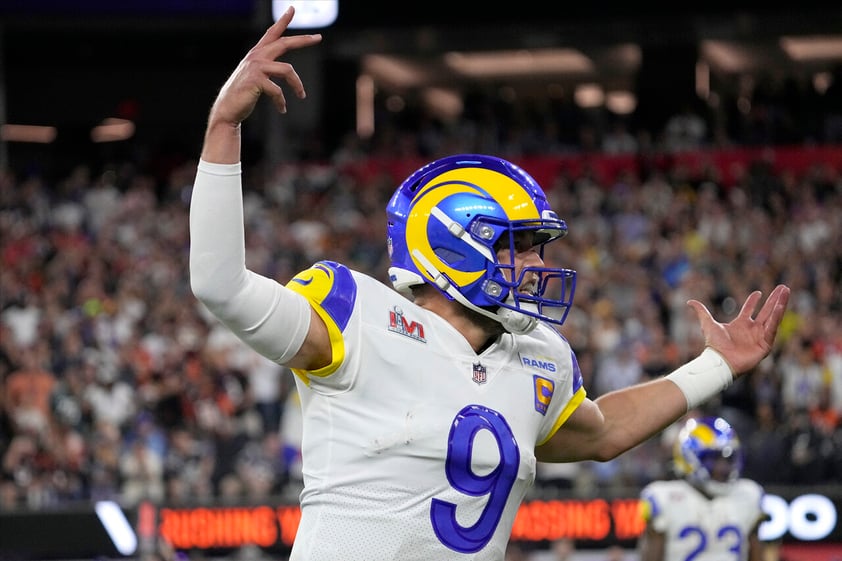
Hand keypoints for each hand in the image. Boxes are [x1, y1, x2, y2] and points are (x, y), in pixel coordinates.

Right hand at [210, 7, 322, 125]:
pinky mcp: (257, 80)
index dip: (283, 20)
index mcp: (257, 54)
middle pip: (284, 43)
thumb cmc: (243, 94)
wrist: (228, 108)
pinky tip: (282, 109)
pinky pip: (278, 91)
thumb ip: (268, 69)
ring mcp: (256, 67)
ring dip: (297, 85)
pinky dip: (281, 102)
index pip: (272, 33)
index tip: (292, 9)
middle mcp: (257, 56)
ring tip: (301, 95)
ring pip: (287, 70)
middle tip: (319, 37)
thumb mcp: (256, 76)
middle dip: (303, 40)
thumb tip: (286, 70)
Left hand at [687, 284, 789, 374]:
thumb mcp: (708, 324)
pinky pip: (772, 328)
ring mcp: (759, 336)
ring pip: (772, 317)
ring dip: (780, 305)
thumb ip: (701, 312)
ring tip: (786, 292)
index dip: (753, 301)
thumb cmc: (714, 345)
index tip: (758, 292)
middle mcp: (752, 329)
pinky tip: (780, 306)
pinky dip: (777, 317)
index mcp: (740, 324)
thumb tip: (689, 301)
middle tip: (783, 287)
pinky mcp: (765, 344)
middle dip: (774, 299)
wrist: (720, 360)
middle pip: (766, 311)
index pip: (750, 310)